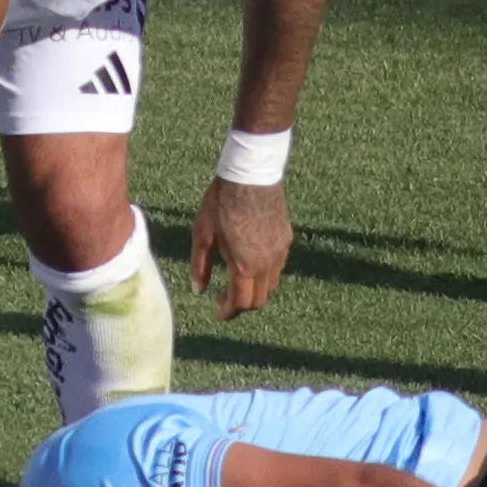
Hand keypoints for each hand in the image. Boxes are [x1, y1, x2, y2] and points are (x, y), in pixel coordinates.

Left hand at [188, 179, 290, 318]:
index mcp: (245, 266)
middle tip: (225, 297)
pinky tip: (252, 259)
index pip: (241, 303)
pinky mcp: (287, 238)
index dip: (228, 312)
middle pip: (260, 300)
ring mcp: (280, 251)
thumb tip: (198, 291)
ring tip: (238, 279)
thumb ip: (200, 266)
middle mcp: (267, 264)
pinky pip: (278, 266)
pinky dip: (266, 272)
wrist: (250, 174)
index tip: (218, 311)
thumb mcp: (202, 235)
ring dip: (256, 289)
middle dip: (242, 304)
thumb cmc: (221, 203)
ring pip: (272, 284)